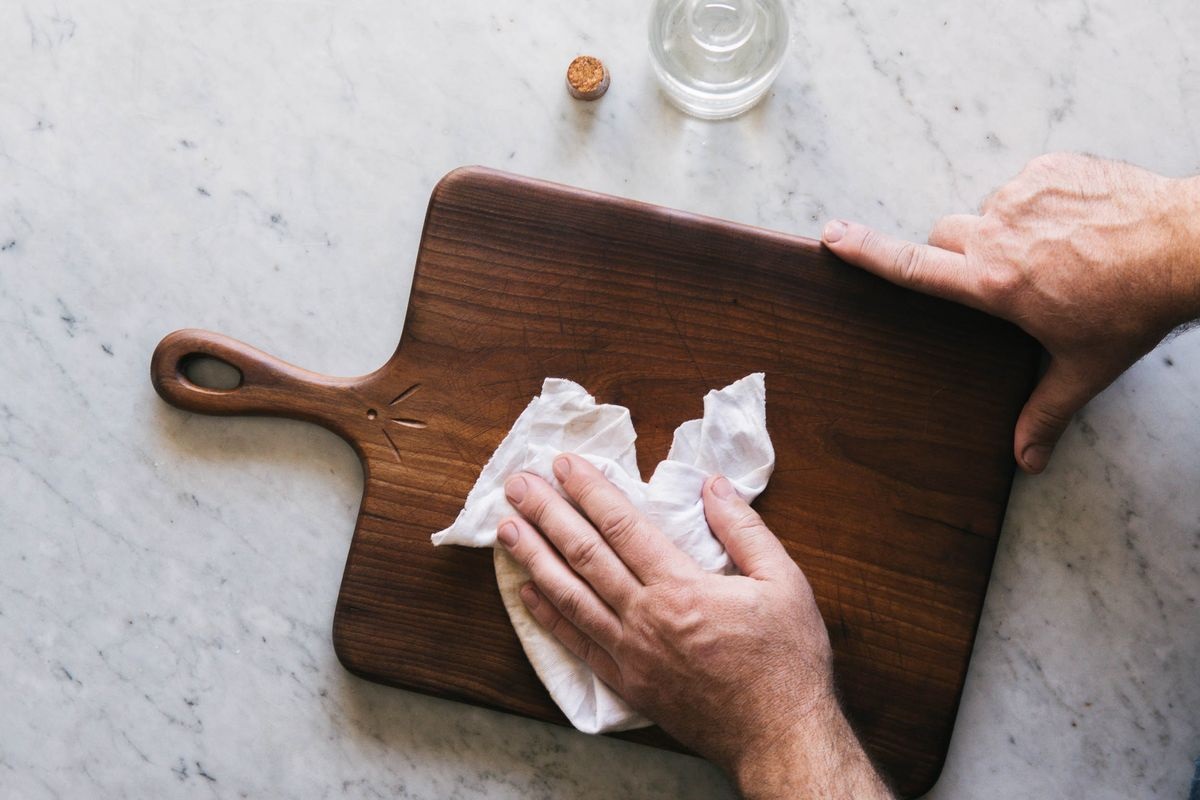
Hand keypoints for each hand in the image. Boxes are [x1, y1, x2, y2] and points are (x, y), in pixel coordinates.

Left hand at [498, 453, 892, 799]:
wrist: (779, 735)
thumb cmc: (786, 659)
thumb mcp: (783, 582)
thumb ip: (744, 530)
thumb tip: (713, 485)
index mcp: (681, 588)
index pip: (621, 527)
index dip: (589, 492)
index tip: (563, 465)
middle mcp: (646, 617)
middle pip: (584, 556)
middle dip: (547, 515)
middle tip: (517, 485)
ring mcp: (631, 653)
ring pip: (571, 597)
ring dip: (534, 559)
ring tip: (507, 529)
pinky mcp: (628, 683)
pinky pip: (578, 644)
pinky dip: (549, 617)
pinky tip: (526, 593)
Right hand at [821, 153, 1199, 472]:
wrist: (1187, 244)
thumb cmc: (1134, 306)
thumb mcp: (1084, 367)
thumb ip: (1046, 412)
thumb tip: (1027, 461)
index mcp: (993, 282)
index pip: (912, 265)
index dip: (865, 251)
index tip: (831, 236)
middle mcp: (999, 233)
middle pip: (945, 235)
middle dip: (961, 254)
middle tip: (1005, 275)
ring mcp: (1024, 194)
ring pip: (989, 212)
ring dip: (1007, 230)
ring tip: (1056, 251)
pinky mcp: (1051, 168)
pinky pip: (1025, 186)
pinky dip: (1040, 204)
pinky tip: (1075, 225)